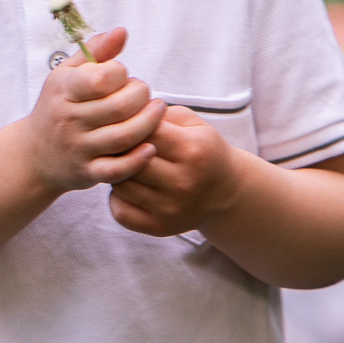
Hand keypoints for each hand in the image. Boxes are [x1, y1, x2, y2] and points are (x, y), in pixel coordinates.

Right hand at [22, 27, 165, 193]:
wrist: (34, 155)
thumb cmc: (57, 107)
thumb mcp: (66, 75)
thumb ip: (95, 51)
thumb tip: (121, 32)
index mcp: (63, 90)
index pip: (104, 77)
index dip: (122, 73)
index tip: (123, 77)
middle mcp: (68, 119)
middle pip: (120, 107)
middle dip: (142, 96)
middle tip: (145, 95)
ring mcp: (78, 148)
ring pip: (124, 136)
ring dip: (149, 123)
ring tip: (157, 112)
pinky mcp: (87, 173)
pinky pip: (117, 169)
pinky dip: (138, 159)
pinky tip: (150, 147)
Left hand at [106, 108, 241, 237]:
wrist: (226, 193)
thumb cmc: (203, 150)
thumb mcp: (192, 124)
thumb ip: (158, 115)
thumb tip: (122, 118)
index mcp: (192, 150)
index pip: (145, 132)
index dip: (132, 125)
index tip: (131, 125)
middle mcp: (182, 182)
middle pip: (129, 160)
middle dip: (121, 149)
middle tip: (123, 146)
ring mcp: (170, 208)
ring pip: (121, 185)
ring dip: (118, 173)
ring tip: (128, 166)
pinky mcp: (159, 227)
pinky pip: (120, 211)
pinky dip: (118, 198)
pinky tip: (129, 188)